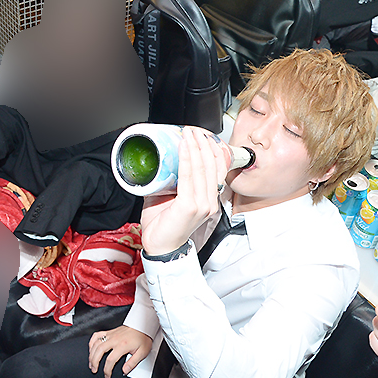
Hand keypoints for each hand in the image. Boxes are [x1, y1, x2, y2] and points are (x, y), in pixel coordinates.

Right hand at [88, 325, 152, 377]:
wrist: (142, 326)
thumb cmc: (142, 338)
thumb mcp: (142, 352)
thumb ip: (133, 363)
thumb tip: (125, 371)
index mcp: (122, 345)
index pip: (110, 360)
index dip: (107, 370)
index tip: (107, 375)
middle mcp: (114, 339)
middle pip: (99, 351)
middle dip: (94, 362)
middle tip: (94, 369)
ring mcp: (110, 335)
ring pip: (96, 344)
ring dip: (91, 354)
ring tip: (91, 362)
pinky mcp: (109, 332)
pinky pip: (97, 335)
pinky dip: (92, 342)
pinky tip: (91, 348)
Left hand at [140, 126, 227, 255]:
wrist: (159, 247)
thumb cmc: (164, 225)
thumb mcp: (172, 199)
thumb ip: (173, 183)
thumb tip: (163, 163)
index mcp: (208, 199)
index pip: (217, 170)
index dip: (212, 150)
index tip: (202, 136)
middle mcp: (209, 202)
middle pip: (211, 166)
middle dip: (202, 144)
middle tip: (193, 130)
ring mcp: (201, 204)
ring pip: (202, 169)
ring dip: (194, 147)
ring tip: (188, 133)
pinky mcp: (190, 206)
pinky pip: (189, 177)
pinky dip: (186, 159)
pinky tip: (183, 148)